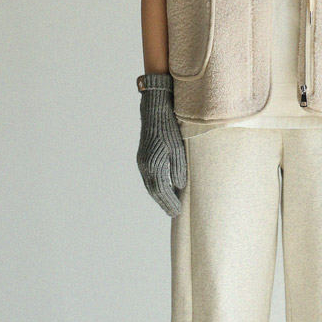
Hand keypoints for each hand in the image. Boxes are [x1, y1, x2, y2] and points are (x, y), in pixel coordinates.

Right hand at [136, 72, 186, 215]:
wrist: (155, 108)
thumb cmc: (170, 126)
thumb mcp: (178, 147)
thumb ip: (178, 168)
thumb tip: (179, 186)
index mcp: (154, 164)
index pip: (161, 190)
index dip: (169, 203)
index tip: (177, 212)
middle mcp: (145, 164)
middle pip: (154, 190)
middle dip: (164, 202)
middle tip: (173, 213)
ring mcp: (142, 160)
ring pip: (150, 184)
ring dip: (159, 195)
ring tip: (169, 204)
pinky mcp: (143, 155)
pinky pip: (149, 176)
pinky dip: (156, 186)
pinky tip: (163, 188)